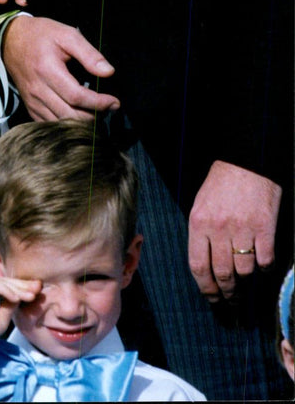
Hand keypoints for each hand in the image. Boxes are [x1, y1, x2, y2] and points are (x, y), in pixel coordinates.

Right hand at [0, 275, 40, 343]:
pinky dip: (5, 291)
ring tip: (29, 296)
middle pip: (4, 281)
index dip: (21, 287)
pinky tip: (15, 298)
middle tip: (37, 289)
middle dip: (21, 285)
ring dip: (15, 289)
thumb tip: (23, 293)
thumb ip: (11, 304)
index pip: (6, 285)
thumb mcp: (3, 317)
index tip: (36, 291)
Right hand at [2, 15, 119, 119]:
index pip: (76, 96)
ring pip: (60, 124)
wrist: (10, 40)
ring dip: (82, 123)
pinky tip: (78, 118)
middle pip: (70, 115)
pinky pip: (49, 124)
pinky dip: (66, 126)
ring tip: (97, 114)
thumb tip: (108, 72)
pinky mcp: (30, 106)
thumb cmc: (41, 35)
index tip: (114, 102)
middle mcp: (38, 89)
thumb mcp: (66, 35)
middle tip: (110, 109)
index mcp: (47, 70)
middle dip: (94, 116)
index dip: (98, 103)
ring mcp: (32, 100)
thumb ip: (88, 54)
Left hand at [188, 160, 281, 299]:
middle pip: (222, 274)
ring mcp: (243, 229)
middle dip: (227, 292)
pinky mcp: (265, 228)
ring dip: (245, 280)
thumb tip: (206, 267)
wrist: (245, 163)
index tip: (212, 298)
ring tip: (245, 281)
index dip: (205, 288)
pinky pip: (265, 261)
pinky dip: (264, 268)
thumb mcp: (201, 205)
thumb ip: (202, 234)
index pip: (198, 266)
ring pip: (244, 271)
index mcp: (199, 222)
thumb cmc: (221, 185)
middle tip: (231, 299)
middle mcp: (219, 228)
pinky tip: (262, 264)